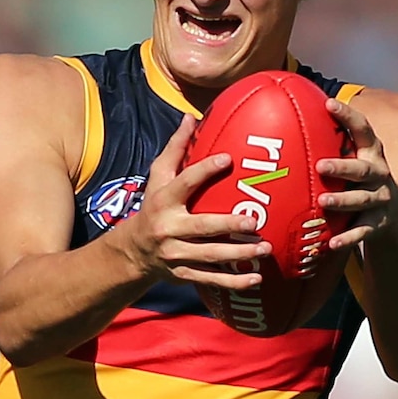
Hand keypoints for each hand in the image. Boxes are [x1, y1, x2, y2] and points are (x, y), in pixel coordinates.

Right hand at [121, 114, 272, 286]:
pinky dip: (233, 282)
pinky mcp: (183, 274)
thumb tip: (191, 116)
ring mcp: (176, 254)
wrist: (133, 252)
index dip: (205, 170)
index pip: (185, 183)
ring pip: (210, 257)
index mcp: (164, 200)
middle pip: (201, 227)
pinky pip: (211, 279)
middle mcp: (168, 228)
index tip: (228, 159)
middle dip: (228, 226)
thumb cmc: (154, 206)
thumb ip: (176, 149)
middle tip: (254, 221)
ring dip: (238, 255)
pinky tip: (256, 279)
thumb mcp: (158, 177)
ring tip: (264, 249)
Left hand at [316, 98, 397, 249]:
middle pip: (361, 169)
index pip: (363, 129)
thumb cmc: (361, 180)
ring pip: (361, 200)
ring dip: (342, 201)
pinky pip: (362, 231)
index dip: (348, 116)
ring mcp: (380, 199)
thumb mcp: (355, 159)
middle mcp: (379, 173)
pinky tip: (331, 244)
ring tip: (322, 202)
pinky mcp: (378, 223)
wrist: (395, 214)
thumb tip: (293, 118)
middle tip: (320, 166)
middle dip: (342, 167)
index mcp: (372, 153)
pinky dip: (348, 238)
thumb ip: (334, 144)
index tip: (329, 103)